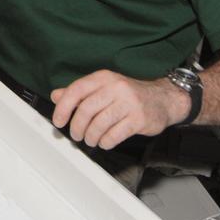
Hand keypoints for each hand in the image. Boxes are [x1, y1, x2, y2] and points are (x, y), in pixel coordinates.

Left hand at [49, 70, 189, 149]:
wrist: (163, 99)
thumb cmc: (129, 95)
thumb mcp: (104, 88)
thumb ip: (80, 92)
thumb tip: (56, 96)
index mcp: (104, 77)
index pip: (76, 90)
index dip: (63, 107)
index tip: (58, 121)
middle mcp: (116, 87)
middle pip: (86, 110)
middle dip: (77, 127)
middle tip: (76, 135)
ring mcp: (129, 103)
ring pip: (99, 124)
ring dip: (91, 137)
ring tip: (91, 140)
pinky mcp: (139, 119)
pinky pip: (114, 135)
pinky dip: (105, 142)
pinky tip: (105, 141)